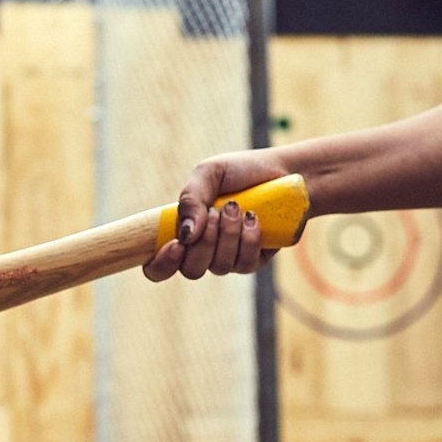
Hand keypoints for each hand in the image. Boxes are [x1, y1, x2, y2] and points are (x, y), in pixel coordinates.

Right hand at [143, 150, 292, 281]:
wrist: (284, 172)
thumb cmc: (242, 172)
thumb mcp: (209, 173)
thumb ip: (190, 199)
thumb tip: (185, 235)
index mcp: (183, 232)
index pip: (157, 266)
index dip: (161, 264)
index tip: (177, 244)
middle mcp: (202, 250)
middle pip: (190, 270)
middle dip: (205, 240)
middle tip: (218, 211)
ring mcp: (228, 258)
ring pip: (218, 266)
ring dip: (229, 235)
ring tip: (238, 207)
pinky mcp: (253, 261)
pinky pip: (244, 265)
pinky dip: (248, 240)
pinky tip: (253, 219)